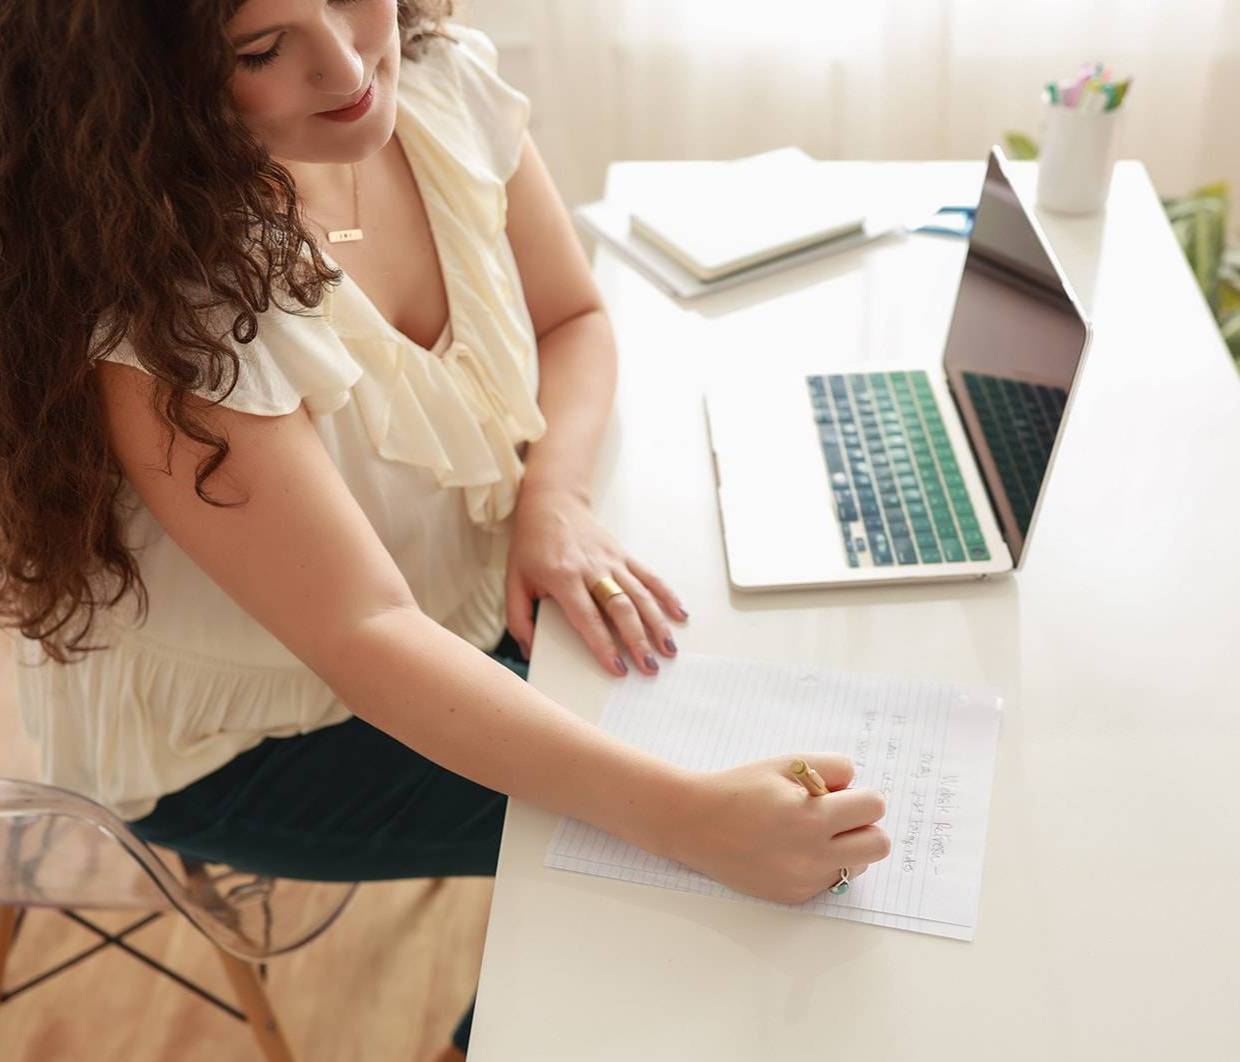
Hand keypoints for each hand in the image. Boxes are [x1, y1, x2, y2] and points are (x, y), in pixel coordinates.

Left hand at [506, 485, 687, 676]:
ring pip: (640, 595)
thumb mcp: (514, 580)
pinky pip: (649, 576)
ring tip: (668, 649)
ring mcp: (611, 560)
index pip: (587, 617)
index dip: (604, 645)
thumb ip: (518, 618)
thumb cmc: (531, 543)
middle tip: (649, 668)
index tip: (617, 668)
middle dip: (638, 641)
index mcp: (562, 577)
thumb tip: (529, 650)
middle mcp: (592, 568)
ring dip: (657, 623)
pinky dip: (666, 595)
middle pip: (621, 608)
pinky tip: (679, 614)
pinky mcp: (623, 555)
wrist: (551, 502)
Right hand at [666, 753, 890, 904]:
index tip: (839, 794)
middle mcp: (812, 854)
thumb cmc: (741, 788)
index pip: (873, 807)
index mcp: (811, 816)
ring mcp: (804, 880)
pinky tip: (793, 850)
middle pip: (878, 845)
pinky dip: (821, 864)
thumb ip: (833, 768)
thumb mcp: (787, 764)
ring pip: (857, 865)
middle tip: (836, 816)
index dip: (859, 795)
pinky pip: (829, 880)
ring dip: (847, 848)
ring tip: (814, 833)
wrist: (696, 824)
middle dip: (863, 825)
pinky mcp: (793, 896)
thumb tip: (857, 788)